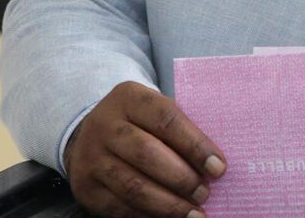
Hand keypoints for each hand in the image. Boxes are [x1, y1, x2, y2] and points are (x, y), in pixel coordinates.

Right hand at [64, 81, 225, 217]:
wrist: (90, 138)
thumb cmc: (139, 125)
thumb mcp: (154, 112)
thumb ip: (180, 131)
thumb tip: (213, 166)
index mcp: (128, 98)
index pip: (165, 119)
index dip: (195, 145)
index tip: (218, 168)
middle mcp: (104, 125)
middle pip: (147, 153)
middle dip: (182, 178)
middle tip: (204, 193)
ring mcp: (91, 157)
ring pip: (133, 186)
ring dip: (169, 204)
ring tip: (194, 212)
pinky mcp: (86, 188)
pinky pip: (120, 207)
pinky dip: (149, 216)